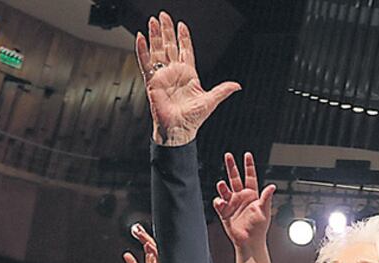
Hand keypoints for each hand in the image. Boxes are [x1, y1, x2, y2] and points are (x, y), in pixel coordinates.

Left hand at [124, 224, 167, 262]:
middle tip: (138, 229)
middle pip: (152, 245)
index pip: (147, 245)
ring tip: (142, 237)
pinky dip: (154, 256)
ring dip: (149, 244)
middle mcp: (157, 261)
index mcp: (152, 260)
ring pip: (156, 251)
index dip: (142, 237)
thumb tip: (126, 254)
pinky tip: (148, 250)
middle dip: (144, 237)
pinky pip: (158, 262)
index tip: (136, 230)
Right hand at [136, 12, 240, 145]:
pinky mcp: (152, 81)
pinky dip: (142, 50)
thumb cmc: (193, 119)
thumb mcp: (211, 101)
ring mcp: (162, 76)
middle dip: (166, 31)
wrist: (178, 130)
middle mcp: (174, 73)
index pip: (186, 51)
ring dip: (154, 36)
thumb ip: (222, 90)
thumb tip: (237, 86)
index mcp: (188, 75)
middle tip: (163, 16)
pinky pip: (145, 63)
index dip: (184, 38)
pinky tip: (141, 38)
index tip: (182, 24)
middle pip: (170, 46)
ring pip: (157, 51)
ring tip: (152, 21)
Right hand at [214, 152, 275, 249]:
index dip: (248, 166)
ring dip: (222, 186)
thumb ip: (266, 197)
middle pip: (235, 178)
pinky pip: (218, 203)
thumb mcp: (264, 211)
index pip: (250, 177)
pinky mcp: (224, 212)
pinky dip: (219, 202)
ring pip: (225, 189)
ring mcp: (232, 204)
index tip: (247, 155)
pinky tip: (222, 204)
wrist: (249, 242)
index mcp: (252, 195)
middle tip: (227, 155)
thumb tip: (272, 186)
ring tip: (222, 184)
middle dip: (231, 167)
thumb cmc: (259, 228)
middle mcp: (241, 197)